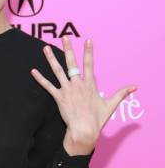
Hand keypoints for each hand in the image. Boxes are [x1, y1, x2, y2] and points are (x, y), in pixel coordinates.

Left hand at [30, 36, 137, 151]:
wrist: (84, 130)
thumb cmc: (97, 119)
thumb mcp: (111, 105)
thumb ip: (122, 93)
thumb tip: (135, 87)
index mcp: (89, 84)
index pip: (89, 64)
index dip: (88, 51)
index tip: (88, 40)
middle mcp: (78, 84)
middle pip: (72, 63)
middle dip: (68, 49)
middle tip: (64, 37)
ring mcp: (67, 90)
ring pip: (57, 71)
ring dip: (51, 59)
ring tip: (45, 48)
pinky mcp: (59, 97)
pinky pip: (48, 86)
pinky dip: (40, 78)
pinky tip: (33, 71)